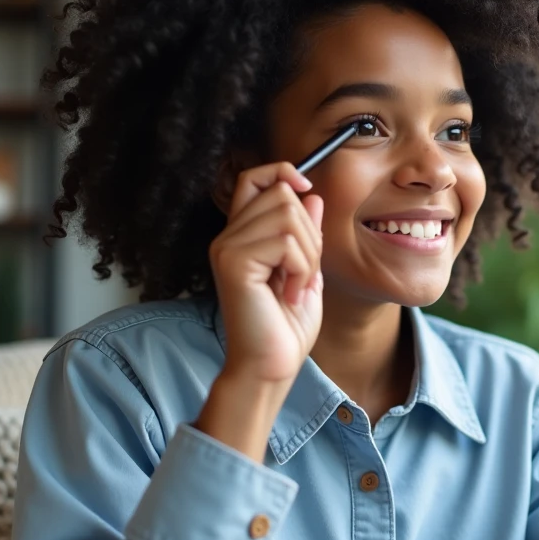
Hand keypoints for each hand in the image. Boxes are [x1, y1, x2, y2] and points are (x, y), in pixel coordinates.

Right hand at [209, 162, 324, 389]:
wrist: (270, 367)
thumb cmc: (285, 328)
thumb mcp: (306, 272)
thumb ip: (306, 234)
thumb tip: (311, 195)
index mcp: (243, 236)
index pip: (253, 178)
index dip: (281, 173)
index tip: (306, 189)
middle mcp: (228, 237)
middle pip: (282, 193)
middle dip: (309, 232)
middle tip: (302, 273)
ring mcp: (227, 248)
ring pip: (288, 214)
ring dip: (307, 253)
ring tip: (295, 286)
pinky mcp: (233, 262)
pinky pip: (285, 241)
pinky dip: (301, 269)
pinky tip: (289, 295)